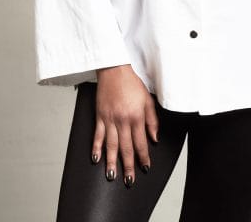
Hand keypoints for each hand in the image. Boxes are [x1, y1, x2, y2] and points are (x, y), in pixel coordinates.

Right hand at [91, 64, 159, 187]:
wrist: (114, 70)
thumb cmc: (132, 84)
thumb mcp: (148, 100)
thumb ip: (152, 120)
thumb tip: (154, 139)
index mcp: (136, 116)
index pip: (141, 142)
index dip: (143, 157)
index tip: (145, 168)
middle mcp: (123, 120)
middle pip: (126, 147)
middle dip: (128, 165)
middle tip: (129, 181)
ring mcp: (110, 119)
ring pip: (111, 145)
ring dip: (112, 161)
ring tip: (112, 175)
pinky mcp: (100, 116)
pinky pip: (98, 135)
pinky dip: (97, 147)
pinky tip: (96, 158)